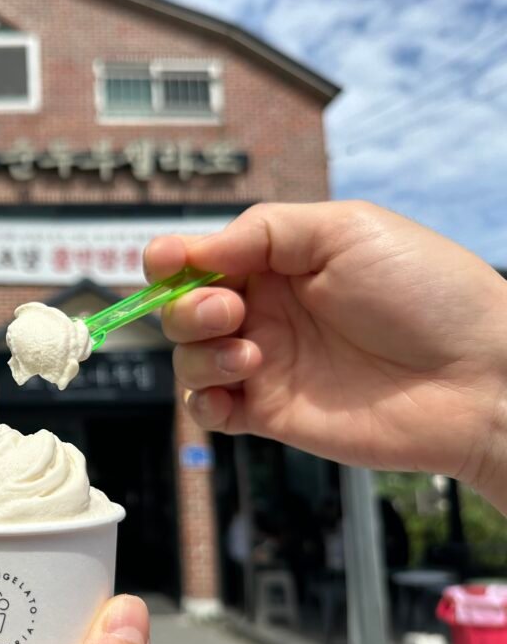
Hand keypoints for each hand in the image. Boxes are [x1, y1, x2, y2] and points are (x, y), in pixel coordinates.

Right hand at [145, 201, 506, 505]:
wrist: (475, 377)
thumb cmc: (427, 293)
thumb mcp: (345, 229)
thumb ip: (263, 231)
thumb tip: (194, 249)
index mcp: (278, 263)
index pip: (199, 258)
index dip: (171, 260)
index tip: (169, 263)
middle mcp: (265, 312)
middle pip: (181, 308)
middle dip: (188, 307)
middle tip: (232, 310)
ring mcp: (266, 364)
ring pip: (187, 358)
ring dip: (199, 353)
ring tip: (249, 355)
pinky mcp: (270, 414)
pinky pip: (207, 410)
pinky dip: (201, 400)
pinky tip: (232, 390)